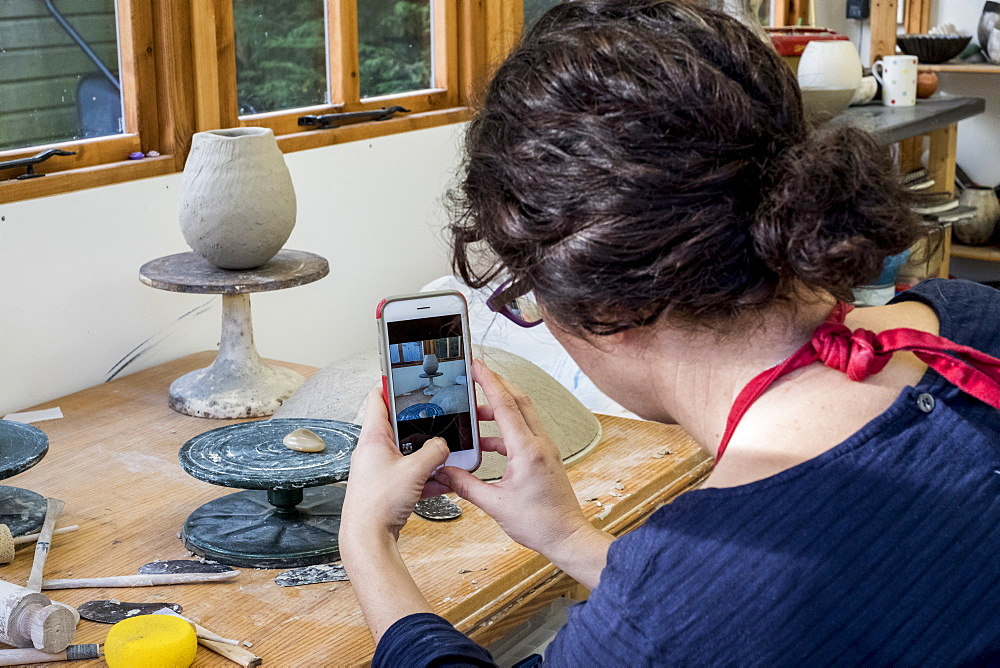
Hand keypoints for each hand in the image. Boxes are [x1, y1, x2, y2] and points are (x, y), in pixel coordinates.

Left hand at [340, 388, 450, 543]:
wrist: (367, 538)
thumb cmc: (378, 504)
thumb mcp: (415, 470)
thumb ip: (434, 452)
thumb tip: (443, 445)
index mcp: (373, 437)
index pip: (377, 398)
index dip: (389, 384)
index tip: (401, 375)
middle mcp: (372, 451)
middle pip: (397, 427)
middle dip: (419, 427)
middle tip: (435, 421)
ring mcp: (377, 469)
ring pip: (406, 453)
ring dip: (425, 456)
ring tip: (443, 459)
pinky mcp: (385, 487)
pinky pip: (408, 474)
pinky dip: (424, 476)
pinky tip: (439, 483)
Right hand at [433, 360, 606, 574]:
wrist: (566, 537)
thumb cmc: (540, 523)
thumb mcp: (495, 504)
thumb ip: (465, 485)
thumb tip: (443, 471)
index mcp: (527, 450)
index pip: (506, 404)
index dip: (489, 381)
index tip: (476, 364)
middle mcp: (539, 443)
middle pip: (518, 400)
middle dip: (495, 383)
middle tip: (475, 373)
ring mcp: (545, 448)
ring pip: (522, 414)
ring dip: (498, 409)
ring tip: (473, 412)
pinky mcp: (545, 456)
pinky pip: (523, 432)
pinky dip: (503, 430)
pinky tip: (486, 442)